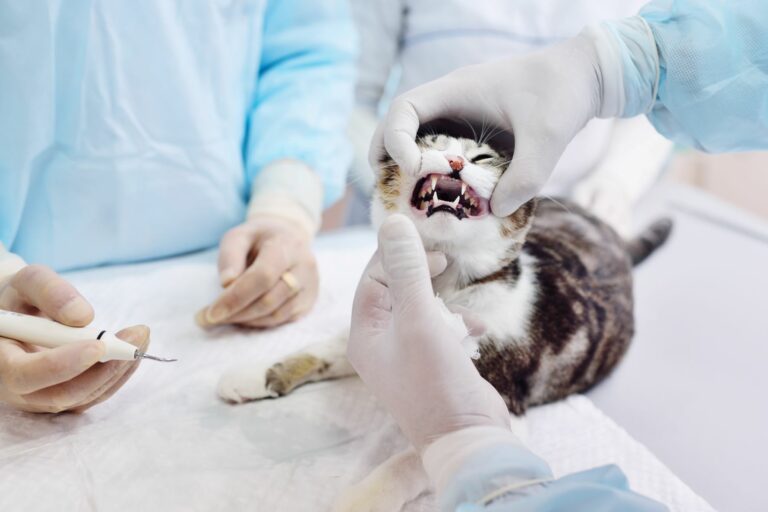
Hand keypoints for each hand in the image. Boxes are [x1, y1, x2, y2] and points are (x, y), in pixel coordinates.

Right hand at [0, 265, 148, 412]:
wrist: (18, 315)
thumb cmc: (20, 297)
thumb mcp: (28, 282)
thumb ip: (49, 291)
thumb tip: (83, 316)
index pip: (26, 374)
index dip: (63, 364)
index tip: (98, 344)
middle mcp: (17, 389)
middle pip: (62, 395)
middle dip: (104, 369)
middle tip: (136, 338)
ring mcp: (41, 398)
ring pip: (83, 397)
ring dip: (118, 370)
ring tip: (141, 336)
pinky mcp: (63, 397)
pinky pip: (93, 394)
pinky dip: (117, 374)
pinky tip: (133, 349)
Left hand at [197, 215, 317, 328]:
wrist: (289, 237)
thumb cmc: (259, 238)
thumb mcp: (239, 236)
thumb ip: (230, 256)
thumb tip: (226, 284)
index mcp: (286, 245)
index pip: (263, 276)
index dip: (236, 297)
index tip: (211, 312)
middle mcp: (304, 266)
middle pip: (269, 300)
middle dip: (237, 313)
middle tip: (209, 319)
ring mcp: (310, 285)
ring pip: (277, 314)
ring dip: (246, 321)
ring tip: (224, 317)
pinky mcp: (310, 301)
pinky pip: (283, 320)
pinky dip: (260, 322)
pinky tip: (243, 317)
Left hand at [347, 214, 508, 451]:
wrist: (467, 438)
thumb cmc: (435, 379)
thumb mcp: (420, 319)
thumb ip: (407, 270)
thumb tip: (393, 223)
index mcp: (365, 334)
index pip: (373, 278)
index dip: (396, 254)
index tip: (426, 240)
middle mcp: (380, 344)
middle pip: (395, 291)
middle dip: (420, 273)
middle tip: (445, 258)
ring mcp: (406, 356)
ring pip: (420, 309)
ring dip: (442, 300)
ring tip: (459, 296)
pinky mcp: (431, 364)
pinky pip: (439, 331)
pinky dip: (456, 324)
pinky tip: (476, 328)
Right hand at [371, 33, 605, 216]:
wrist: (584, 75)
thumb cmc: (563, 95)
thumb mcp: (549, 139)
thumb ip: (526, 177)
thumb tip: (496, 212)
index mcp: (458, 90)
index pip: (405, 107)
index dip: (395, 138)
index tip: (413, 169)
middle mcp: (451, 98)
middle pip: (398, 120)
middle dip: (385, 152)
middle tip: (385, 188)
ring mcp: (459, 110)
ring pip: (414, 132)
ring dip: (402, 159)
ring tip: (402, 194)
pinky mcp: (471, 124)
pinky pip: (437, 141)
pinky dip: (428, 164)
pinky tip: (438, 191)